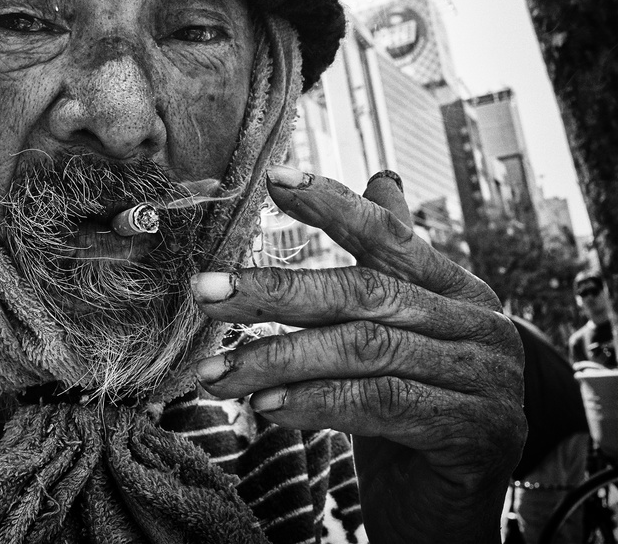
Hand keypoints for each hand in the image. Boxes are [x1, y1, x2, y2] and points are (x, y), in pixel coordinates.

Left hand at [193, 166, 525, 543]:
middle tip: (206, 290)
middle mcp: (477, 326)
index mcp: (456, 290)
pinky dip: (316, 402)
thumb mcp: (396, 333)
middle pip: (364, 291)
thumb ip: (385, 266)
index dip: (331, 204)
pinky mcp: (474, 431)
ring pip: (363, 349)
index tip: (272, 178)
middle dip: (275, 290)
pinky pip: (380, 405)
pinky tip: (266, 406)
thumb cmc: (413, 412)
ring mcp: (483, 378)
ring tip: (217, 371)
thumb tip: (381, 179)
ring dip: (278, 358)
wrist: (451, 509)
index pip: (389, 235)